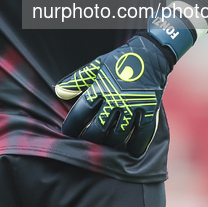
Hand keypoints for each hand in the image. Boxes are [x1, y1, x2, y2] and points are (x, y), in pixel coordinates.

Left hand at [55, 10, 194, 156]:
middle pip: (98, 128)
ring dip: (110, 144)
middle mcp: (116, 98)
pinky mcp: (149, 109)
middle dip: (89, 139)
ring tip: (103, 149)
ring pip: (118, 134)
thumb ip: (77, 80)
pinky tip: (131, 152)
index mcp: (100, 87)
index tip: (66, 134)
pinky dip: (137, 145)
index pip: (81, 112)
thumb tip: (58, 91)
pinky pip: (143, 133)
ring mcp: (133, 105)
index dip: (72, 125)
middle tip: (84, 145)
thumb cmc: (119, 61)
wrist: (149, 54)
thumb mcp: (96, 66)